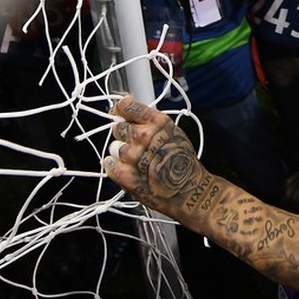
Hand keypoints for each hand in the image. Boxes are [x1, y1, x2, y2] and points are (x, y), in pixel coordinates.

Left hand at [102, 95, 211, 216]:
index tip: (117, 112)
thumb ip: (151, 122)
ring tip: (138, 162)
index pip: (126, 106)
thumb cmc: (183, 164)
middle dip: (124, 135)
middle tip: (137, 146)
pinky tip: (129, 170)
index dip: (119, 109)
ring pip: (113, 146)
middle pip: (117, 127)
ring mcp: (132, 156)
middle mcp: (143, 136)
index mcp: (157, 122)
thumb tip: (130, 112)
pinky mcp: (124, 174)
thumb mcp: (173, 132)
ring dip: (121, 153)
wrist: (189, 192)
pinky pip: (109, 164)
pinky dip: (115, 166)